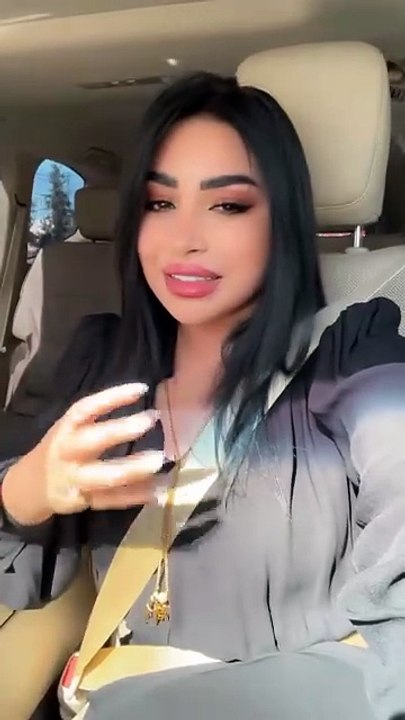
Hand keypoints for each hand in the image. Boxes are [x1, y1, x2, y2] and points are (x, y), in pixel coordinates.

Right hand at [2, 383, 164, 523]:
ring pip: (107, 475)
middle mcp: (68, 451)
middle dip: (123, 430)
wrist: (31, 486)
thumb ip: (97, 419)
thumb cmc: (61, 448)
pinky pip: (113, 499)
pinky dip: (136, 495)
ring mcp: (75, 478)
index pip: (87, 408)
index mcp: (66, 428)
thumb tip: (141, 404)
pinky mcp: (83, 500)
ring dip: (135, 468)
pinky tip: (158, 491)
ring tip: (159, 460)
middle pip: (95, 440)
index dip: (113, 397)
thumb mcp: (70, 428)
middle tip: (151, 420)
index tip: (142, 389)